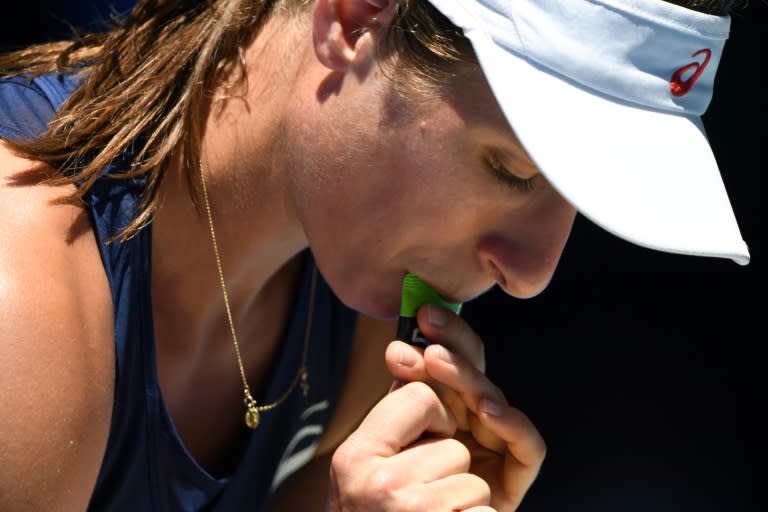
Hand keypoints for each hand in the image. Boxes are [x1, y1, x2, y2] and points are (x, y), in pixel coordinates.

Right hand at [329, 380, 494, 510]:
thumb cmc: (375, 511)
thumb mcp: (370, 462)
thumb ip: (394, 413)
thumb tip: (402, 350)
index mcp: (356, 455)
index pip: (420, 397)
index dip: (434, 419)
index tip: (419, 447)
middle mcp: (379, 483)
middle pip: (454, 446)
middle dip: (449, 469)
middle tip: (422, 492)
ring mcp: (414, 511)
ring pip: (475, 485)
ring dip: (462, 505)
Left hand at [385, 304, 545, 510]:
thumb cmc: (399, 485)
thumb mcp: (397, 432)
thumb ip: (404, 396)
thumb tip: (398, 349)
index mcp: (447, 403)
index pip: (451, 359)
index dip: (442, 334)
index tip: (420, 314)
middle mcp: (475, 418)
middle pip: (474, 372)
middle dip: (452, 344)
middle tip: (428, 324)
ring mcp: (496, 444)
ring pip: (493, 400)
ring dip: (468, 377)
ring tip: (438, 359)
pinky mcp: (515, 474)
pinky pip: (526, 446)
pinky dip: (511, 424)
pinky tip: (488, 409)